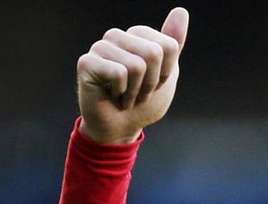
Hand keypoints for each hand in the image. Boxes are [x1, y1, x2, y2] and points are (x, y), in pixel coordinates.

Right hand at [76, 7, 188, 143]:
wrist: (122, 127)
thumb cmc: (143, 101)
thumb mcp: (167, 73)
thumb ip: (172, 43)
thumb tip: (181, 11)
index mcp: (137, 35)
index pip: (168, 46)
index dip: (166, 72)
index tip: (153, 82)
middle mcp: (117, 35)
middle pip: (154, 53)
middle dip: (151, 82)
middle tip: (138, 91)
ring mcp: (100, 47)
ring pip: (137, 65)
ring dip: (136, 91)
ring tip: (125, 95)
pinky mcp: (86, 62)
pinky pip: (119, 74)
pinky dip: (122, 93)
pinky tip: (112, 96)